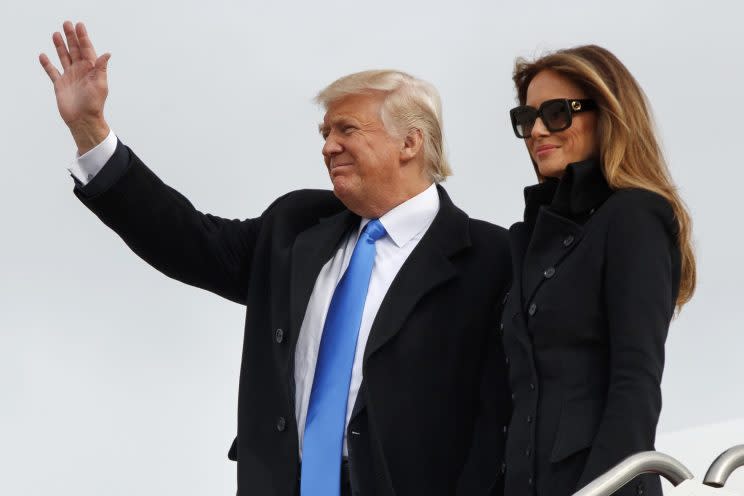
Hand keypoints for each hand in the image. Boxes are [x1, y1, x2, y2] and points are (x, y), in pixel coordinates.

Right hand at [39, 21, 110, 153]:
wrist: (83, 120)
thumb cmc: (94, 104)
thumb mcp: (100, 84)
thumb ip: (101, 68)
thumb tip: (107, 54)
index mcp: (91, 70)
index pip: (87, 50)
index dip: (83, 38)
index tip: (79, 26)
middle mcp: (80, 71)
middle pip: (74, 50)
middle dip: (71, 37)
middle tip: (67, 24)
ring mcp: (70, 77)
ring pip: (64, 57)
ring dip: (60, 46)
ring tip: (56, 34)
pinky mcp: (60, 84)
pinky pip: (52, 72)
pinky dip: (47, 64)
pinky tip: (43, 56)